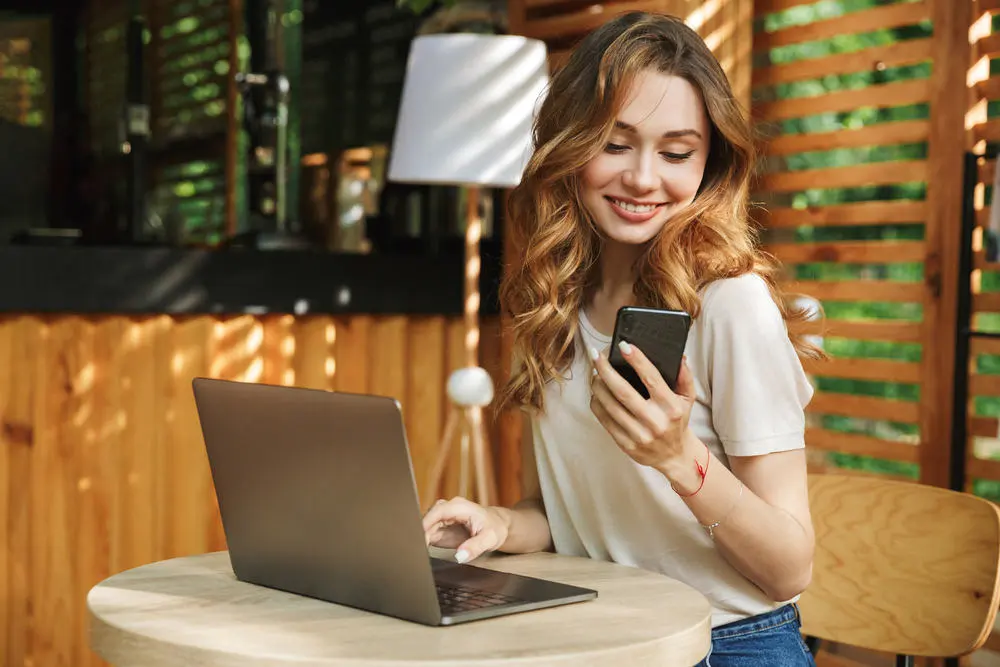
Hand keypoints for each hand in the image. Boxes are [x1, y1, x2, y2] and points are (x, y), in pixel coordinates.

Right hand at [422, 496, 508, 563]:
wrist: (496, 526)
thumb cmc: (494, 527)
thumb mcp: (490, 538)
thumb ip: (475, 547)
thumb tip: (460, 556)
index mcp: (459, 506)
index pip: (438, 511)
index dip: (427, 523)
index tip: (422, 539)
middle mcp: (448, 509)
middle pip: (428, 518)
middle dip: (421, 533)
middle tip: (420, 550)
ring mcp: (443, 518)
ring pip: (425, 526)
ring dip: (421, 538)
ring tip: (421, 552)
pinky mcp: (440, 527)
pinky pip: (427, 533)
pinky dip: (424, 541)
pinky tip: (424, 551)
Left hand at [589, 341, 696, 470]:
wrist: (674, 456)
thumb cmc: (678, 421)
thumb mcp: (688, 399)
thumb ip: (685, 377)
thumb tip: (679, 357)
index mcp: (671, 407)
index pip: (652, 379)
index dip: (637, 360)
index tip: (624, 346)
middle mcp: (655, 421)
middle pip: (623, 391)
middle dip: (606, 371)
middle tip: (596, 356)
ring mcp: (639, 435)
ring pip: (610, 406)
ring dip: (598, 386)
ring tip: (594, 373)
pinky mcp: (626, 444)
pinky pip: (605, 421)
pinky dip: (597, 404)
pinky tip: (596, 393)